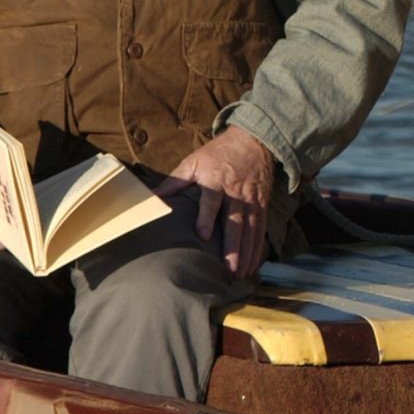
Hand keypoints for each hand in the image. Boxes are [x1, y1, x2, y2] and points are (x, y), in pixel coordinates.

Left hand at [153, 127, 274, 276]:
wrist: (253, 140)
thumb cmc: (218, 153)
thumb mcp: (194, 162)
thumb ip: (174, 182)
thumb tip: (151, 197)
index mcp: (216, 181)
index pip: (211, 201)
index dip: (207, 217)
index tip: (203, 235)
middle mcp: (236, 192)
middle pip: (235, 221)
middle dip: (233, 246)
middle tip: (228, 268)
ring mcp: (252, 200)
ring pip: (250, 229)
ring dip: (247, 252)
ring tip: (241, 273)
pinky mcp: (262, 204)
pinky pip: (260, 229)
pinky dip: (258, 247)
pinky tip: (254, 264)